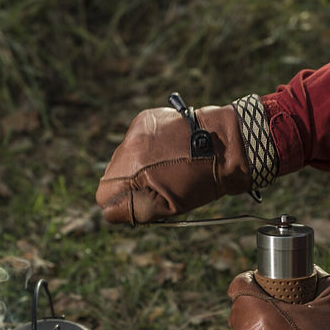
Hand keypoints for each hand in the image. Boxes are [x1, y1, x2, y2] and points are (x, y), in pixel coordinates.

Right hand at [96, 104, 250, 224]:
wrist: (226, 145)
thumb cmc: (201, 181)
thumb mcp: (168, 206)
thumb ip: (133, 210)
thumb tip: (109, 211)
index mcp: (134, 167)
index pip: (103, 193)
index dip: (120, 204)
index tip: (141, 203)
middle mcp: (130, 144)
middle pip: (111, 175)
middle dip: (129, 185)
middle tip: (157, 186)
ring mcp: (137, 128)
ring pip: (122, 158)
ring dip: (136, 168)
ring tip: (164, 169)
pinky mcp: (146, 118)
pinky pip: (134, 142)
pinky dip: (145, 150)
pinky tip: (166, 153)